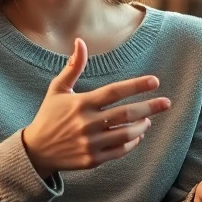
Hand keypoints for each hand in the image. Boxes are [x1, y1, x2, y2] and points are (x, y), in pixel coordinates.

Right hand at [22, 38, 171, 176]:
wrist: (35, 152)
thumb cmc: (49, 116)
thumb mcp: (57, 90)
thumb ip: (73, 67)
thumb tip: (80, 41)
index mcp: (81, 103)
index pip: (114, 92)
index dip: (136, 85)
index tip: (155, 81)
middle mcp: (87, 123)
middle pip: (126, 114)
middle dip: (150, 107)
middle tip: (166, 103)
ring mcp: (90, 143)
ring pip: (126, 134)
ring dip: (142, 125)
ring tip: (148, 119)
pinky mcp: (92, 159)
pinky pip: (120, 151)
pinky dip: (132, 142)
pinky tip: (137, 134)